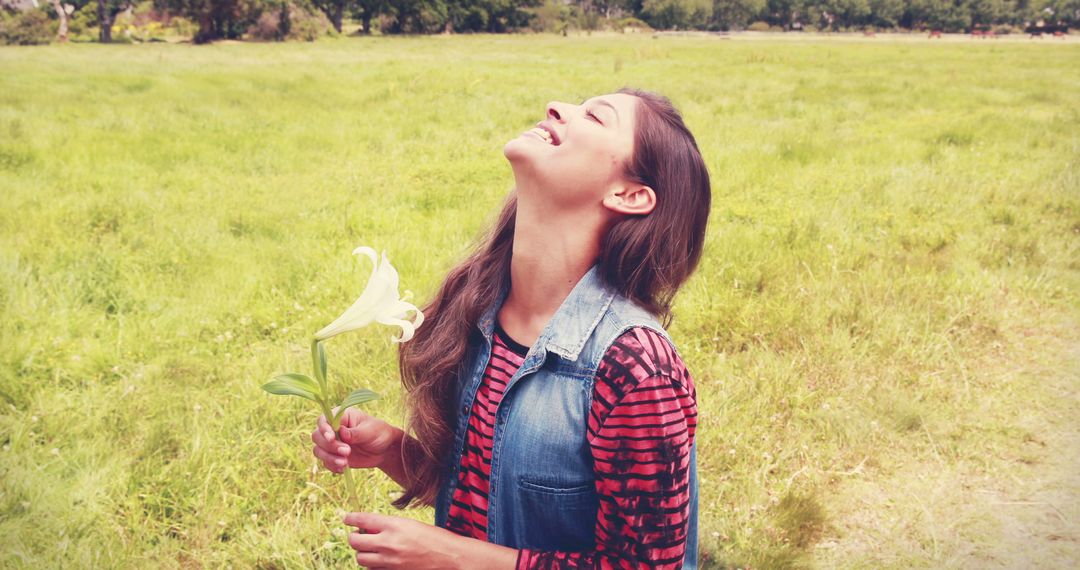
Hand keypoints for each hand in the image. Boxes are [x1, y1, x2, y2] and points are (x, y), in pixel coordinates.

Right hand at [311, 408, 397, 473]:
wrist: (385, 450)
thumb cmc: (379, 433)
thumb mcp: (370, 431)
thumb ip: (356, 432)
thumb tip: (341, 432)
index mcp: (341, 416)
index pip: (323, 420)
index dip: (324, 429)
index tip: (332, 438)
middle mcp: (332, 429)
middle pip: (317, 436)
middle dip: (329, 446)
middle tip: (347, 451)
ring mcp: (332, 443)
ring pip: (318, 450)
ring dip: (329, 458)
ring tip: (345, 462)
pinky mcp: (334, 456)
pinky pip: (325, 462)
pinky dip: (332, 466)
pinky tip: (343, 468)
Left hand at [344, 512, 463, 568]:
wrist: (450, 557)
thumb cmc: (434, 538)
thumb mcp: (410, 524)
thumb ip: (389, 526)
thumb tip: (369, 528)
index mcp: (394, 525)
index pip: (363, 519)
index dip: (351, 518)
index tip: (346, 518)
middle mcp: (389, 542)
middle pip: (356, 541)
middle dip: (354, 537)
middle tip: (358, 535)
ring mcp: (389, 561)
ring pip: (361, 558)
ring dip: (362, 553)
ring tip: (371, 549)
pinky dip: (373, 565)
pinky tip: (381, 560)